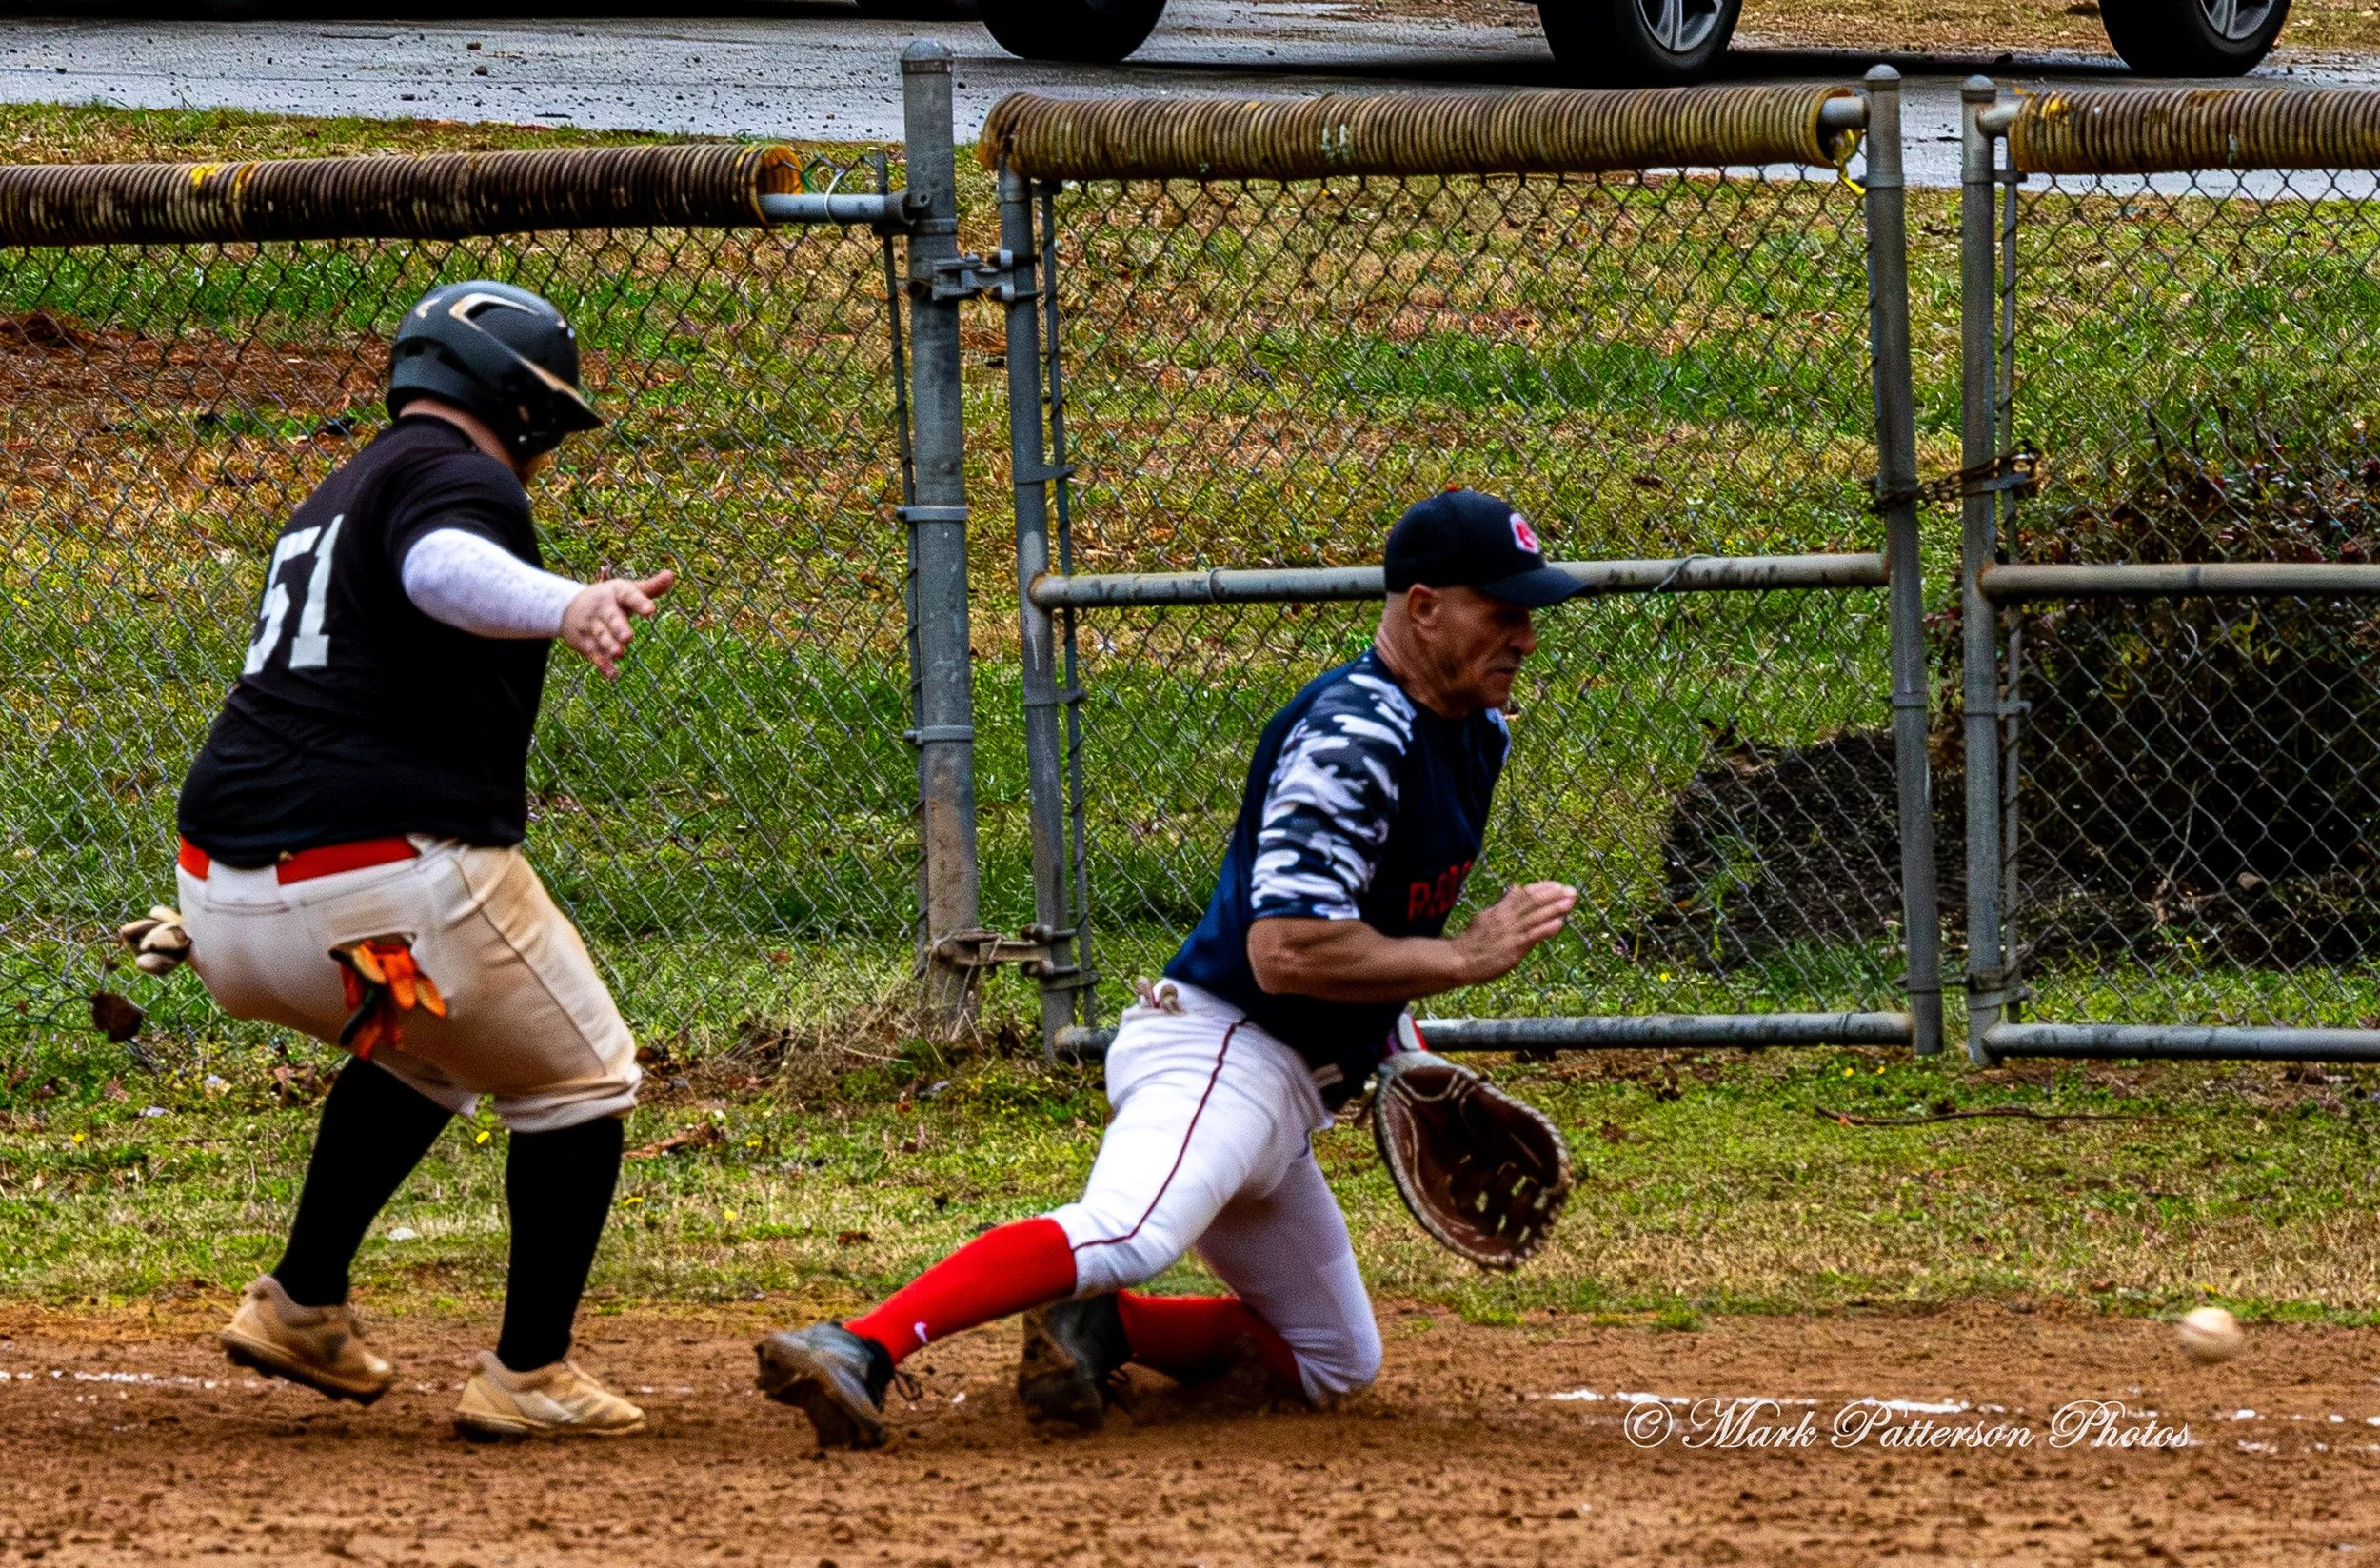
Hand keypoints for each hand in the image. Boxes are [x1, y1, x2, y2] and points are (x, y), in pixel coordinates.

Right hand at [561, 570, 674, 678]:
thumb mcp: (626, 590)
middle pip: (611, 617)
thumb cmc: (609, 599)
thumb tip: (671, 575)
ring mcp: (591, 625)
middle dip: (619, 627)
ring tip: (619, 653)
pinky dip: (601, 663)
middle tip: (628, 637)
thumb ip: (650, 587)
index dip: (639, 602)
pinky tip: (611, 674)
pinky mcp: (583, 641)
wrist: (567, 607)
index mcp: (615, 593)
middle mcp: (601, 608)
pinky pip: (593, 653)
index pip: (628, 595)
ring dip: (609, 645)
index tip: (652, 610)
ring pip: (601, 636)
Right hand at [1449, 881, 1577, 984]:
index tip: (1558, 885)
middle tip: (1572, 890)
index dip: (1543, 888)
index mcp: (1499, 909)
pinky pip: (1532, 936)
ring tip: (1570, 902)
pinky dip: (1546, 929)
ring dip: (1555, 909)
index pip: (1524, 894)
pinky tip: (1559, 923)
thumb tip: (1516, 887)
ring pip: (1535, 917)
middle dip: (1554, 895)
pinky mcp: (1513, 948)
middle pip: (1533, 902)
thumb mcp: (1486, 916)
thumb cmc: (1473, 941)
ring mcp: (1510, 933)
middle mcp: (1505, 918)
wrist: (1460, 960)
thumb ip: (1504, 903)